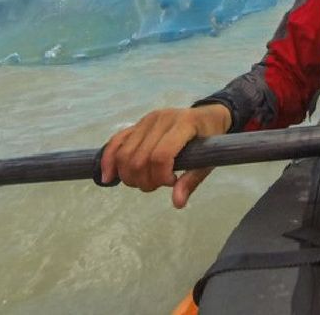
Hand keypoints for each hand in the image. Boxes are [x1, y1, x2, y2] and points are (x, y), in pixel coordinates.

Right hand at [99, 104, 231, 207]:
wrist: (208, 115)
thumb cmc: (211, 138)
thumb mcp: (209, 160)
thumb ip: (192, 181)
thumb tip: (177, 203)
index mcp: (184, 125)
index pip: (161, 155)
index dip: (161, 176)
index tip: (172, 182)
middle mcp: (161, 120)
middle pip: (139, 158)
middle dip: (144, 181)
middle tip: (157, 185)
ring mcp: (147, 120)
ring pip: (124, 153)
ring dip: (129, 176)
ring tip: (145, 181)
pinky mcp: (137, 124)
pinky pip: (116, 142)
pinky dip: (109, 161)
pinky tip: (108, 177)